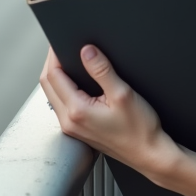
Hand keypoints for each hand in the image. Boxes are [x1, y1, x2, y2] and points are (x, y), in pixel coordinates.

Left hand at [39, 46, 195, 195]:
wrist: (149, 154)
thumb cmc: (140, 131)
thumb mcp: (122, 93)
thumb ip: (101, 70)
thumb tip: (87, 51)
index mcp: (77, 111)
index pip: (54, 75)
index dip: (54, 55)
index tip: (60, 42)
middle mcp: (69, 122)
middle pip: (47, 85)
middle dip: (51, 64)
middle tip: (60, 48)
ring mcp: (72, 128)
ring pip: (52, 95)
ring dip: (55, 77)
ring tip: (67, 62)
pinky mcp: (78, 131)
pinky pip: (61, 105)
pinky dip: (63, 90)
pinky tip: (74, 83)